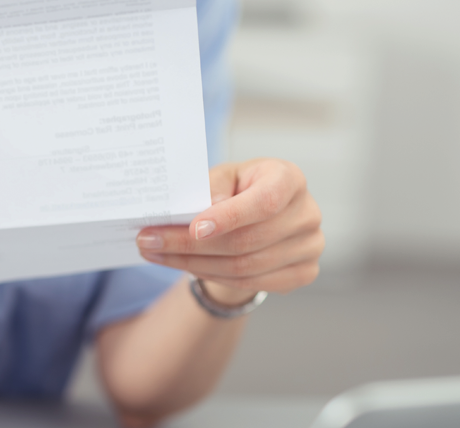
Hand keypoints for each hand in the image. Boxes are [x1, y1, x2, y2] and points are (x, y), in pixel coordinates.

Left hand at [135, 159, 323, 304]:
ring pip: (244, 267)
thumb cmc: (237, 189)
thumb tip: (201, 212)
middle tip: (149, 242)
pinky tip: (184, 266)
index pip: (263, 202)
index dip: (228, 217)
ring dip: (193, 264)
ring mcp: (310, 246)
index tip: (192, 228)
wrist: (258, 218)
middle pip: (246, 240)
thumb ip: (211, 188)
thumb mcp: (222, 176)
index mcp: (289, 179)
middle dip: (190, 245)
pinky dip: (212, 276)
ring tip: (156, 254)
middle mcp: (307, 213)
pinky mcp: (303, 272)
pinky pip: (249, 283)